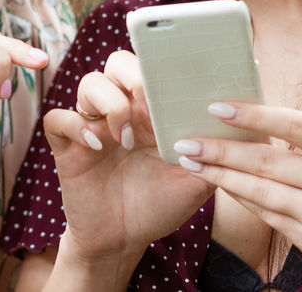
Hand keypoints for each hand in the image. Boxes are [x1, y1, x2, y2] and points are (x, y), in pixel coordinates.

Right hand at [44, 50, 211, 262]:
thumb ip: (215, 151)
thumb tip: (244, 124)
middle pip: (118, 62)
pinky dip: (75, 125)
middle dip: (135, 77)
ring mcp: (93, 125)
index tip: (177, 87)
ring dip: (110, 103)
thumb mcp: (197, 180)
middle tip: (148, 109)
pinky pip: (57, 119)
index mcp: (152, 109)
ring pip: (89, 82)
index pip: (152, 64)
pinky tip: (95, 146)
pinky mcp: (67, 146)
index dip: (162, 66)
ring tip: (126, 139)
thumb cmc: (159, 203)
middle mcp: (121, 109)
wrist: (123, 240)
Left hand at [175, 102, 301, 290]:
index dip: (253, 115)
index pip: (293, 124)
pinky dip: (239, 196)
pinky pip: (265, 213)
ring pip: (259, 190)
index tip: (217, 106)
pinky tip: (219, 184)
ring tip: (191, 161)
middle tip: (186, 139)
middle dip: (220, 149)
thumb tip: (254, 119)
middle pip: (267, 160)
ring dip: (220, 175)